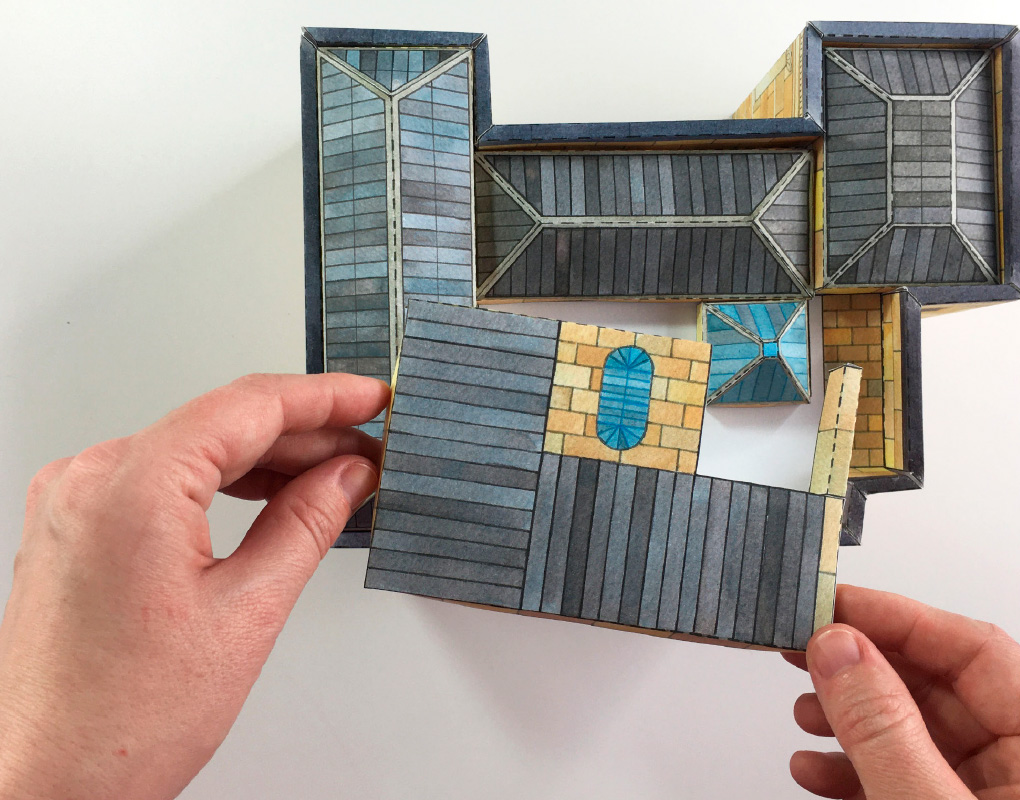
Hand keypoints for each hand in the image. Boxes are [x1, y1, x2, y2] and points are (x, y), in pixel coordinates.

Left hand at [0, 373, 389, 799]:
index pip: (247, 407)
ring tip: (333, 478)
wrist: (44, 784)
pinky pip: (164, 478)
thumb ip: (306, 525)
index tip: (371, 399)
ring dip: (267, 459)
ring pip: (195, 449)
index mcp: (130, 488)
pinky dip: (223, 483)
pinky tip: (272, 496)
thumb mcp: (246, 614)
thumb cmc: (121, 722)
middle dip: (304, 435)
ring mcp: (77, 500)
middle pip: (221, 425)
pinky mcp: (78, 525)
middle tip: (368, 451)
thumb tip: (347, 475)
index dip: (323, 398)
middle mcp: (91, 479)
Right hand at [783, 585, 1019, 798]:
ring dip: (847, 716)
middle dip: (861, 669)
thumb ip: (883, 729)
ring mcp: (981, 796)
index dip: (900, 619)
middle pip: (936, 687)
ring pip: (911, 732)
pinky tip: (814, 767)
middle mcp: (1015, 768)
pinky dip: (852, 766)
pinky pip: (901, 777)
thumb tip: (838, 649)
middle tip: (804, 648)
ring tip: (804, 712)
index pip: (976, 651)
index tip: (832, 606)